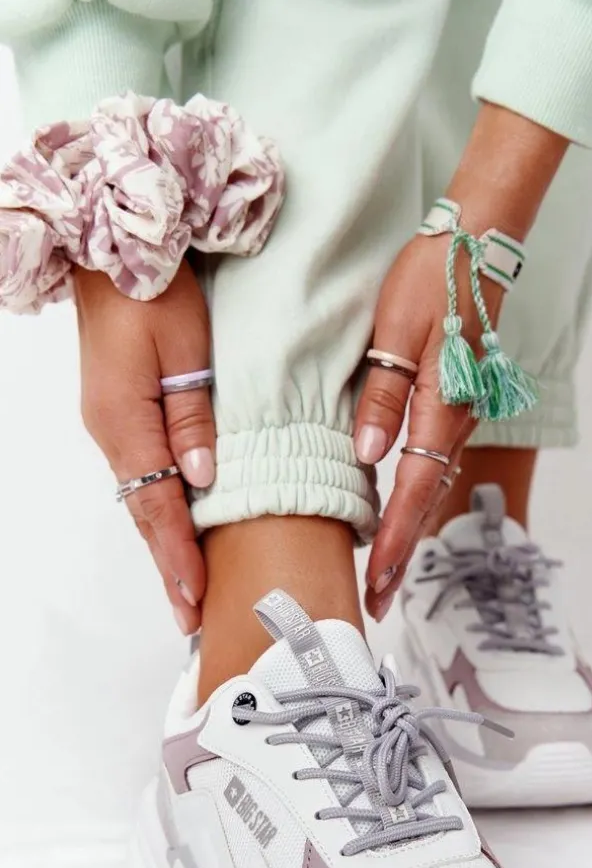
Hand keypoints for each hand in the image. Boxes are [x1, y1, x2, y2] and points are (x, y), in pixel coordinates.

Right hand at [74, 261, 214, 633]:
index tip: (196, 599)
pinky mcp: (119, 413)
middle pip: (147, 514)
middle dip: (170, 568)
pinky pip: (143, 476)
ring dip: (166, 545)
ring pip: (144, 499)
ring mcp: (112, 424)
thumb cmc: (153, 289)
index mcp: (128, 422)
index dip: (180, 556)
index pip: (160, 506)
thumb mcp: (184, 350)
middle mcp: (114, 432)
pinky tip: (174, 530)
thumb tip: (203, 477)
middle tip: (192, 617)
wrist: (114, 249)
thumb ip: (194, 417)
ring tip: (187, 589)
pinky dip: (161, 512)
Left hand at [354, 102, 569, 620]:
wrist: (479, 241)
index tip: (378, 586)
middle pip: (423, 502)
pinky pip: (432, 462)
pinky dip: (413, 497)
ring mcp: (459, 415)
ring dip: (406, 530)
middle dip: (400, 554)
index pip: (411, 492)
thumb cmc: (433, 278)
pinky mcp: (456, 402)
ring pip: (429, 486)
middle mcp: (455, 422)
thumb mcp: (396, 332)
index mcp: (440, 408)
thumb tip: (368, 456)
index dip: (394, 544)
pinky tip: (395, 511)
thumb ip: (383, 395)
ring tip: (382, 571)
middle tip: (376, 602)